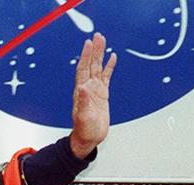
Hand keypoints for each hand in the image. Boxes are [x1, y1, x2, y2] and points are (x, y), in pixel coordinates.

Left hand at [69, 32, 116, 158]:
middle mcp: (87, 88)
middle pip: (91, 64)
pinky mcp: (102, 94)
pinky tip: (112, 58)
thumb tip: (82, 88)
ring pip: (98, 68)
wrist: (88, 139)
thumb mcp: (83, 117)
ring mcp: (95, 90)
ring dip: (100, 54)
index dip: (86, 56)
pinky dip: (109, 66)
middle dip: (94, 50)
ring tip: (103, 41)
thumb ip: (82, 102)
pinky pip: (106, 76)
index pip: (83, 69)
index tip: (89, 43)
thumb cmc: (84, 130)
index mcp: (82, 92)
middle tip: (97, 36)